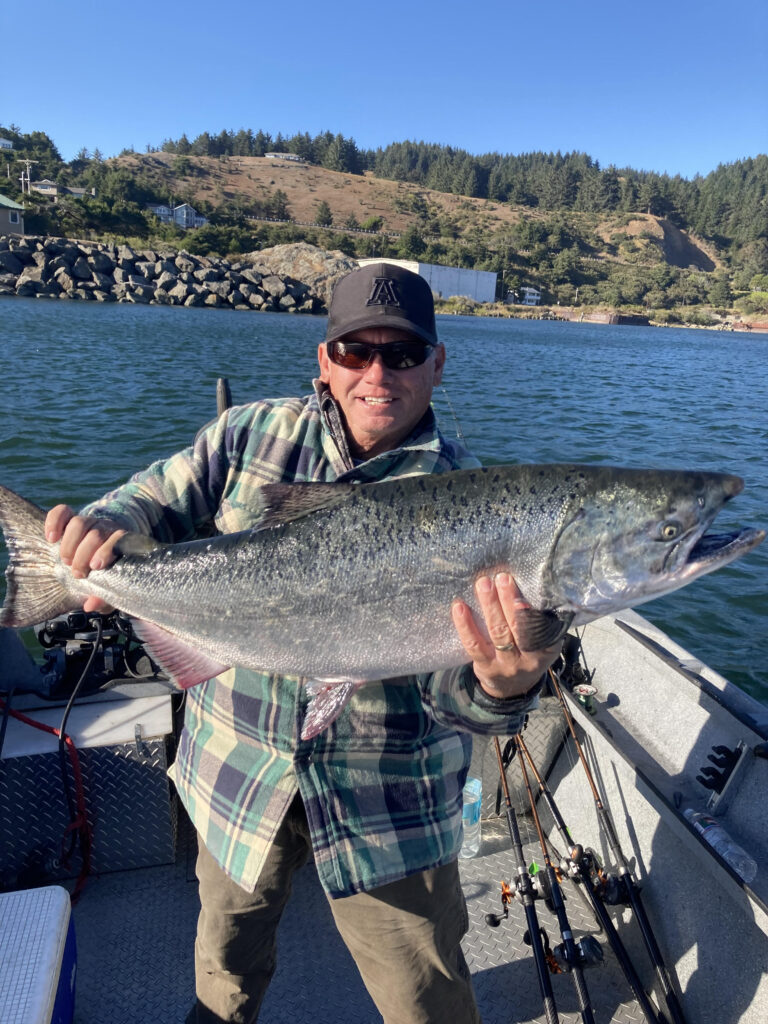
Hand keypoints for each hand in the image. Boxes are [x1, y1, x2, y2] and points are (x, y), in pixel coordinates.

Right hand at [45, 504, 126, 612]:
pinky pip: (62, 512)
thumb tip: (90, 605)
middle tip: (77, 572)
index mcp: (122, 543)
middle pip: (95, 533)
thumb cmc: (110, 571)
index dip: (105, 551)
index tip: (94, 566)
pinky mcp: (72, 517)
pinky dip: (54, 522)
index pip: (118, 540)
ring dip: (69, 543)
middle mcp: (107, 528)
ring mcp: (90, 521)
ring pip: (79, 522)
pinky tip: (51, 538)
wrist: (105, 547)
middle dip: (83, 554)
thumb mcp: (112, 586)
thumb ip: (105, 597)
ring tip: (65, 560)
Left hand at [451, 573, 560, 699]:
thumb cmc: (527, 654)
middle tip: (502, 578)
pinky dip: (465, 625)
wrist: (512, 688)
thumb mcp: (542, 644)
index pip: (541, 629)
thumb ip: (539, 622)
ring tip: (484, 584)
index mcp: (546, 649)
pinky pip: (474, 645)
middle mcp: (528, 659)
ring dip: (490, 606)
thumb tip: (531, 586)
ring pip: (498, 633)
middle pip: (518, 627)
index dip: (531, 612)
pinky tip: (459, 607)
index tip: (522, 593)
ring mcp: (506, 664)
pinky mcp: (485, 667)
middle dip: (509, 601)